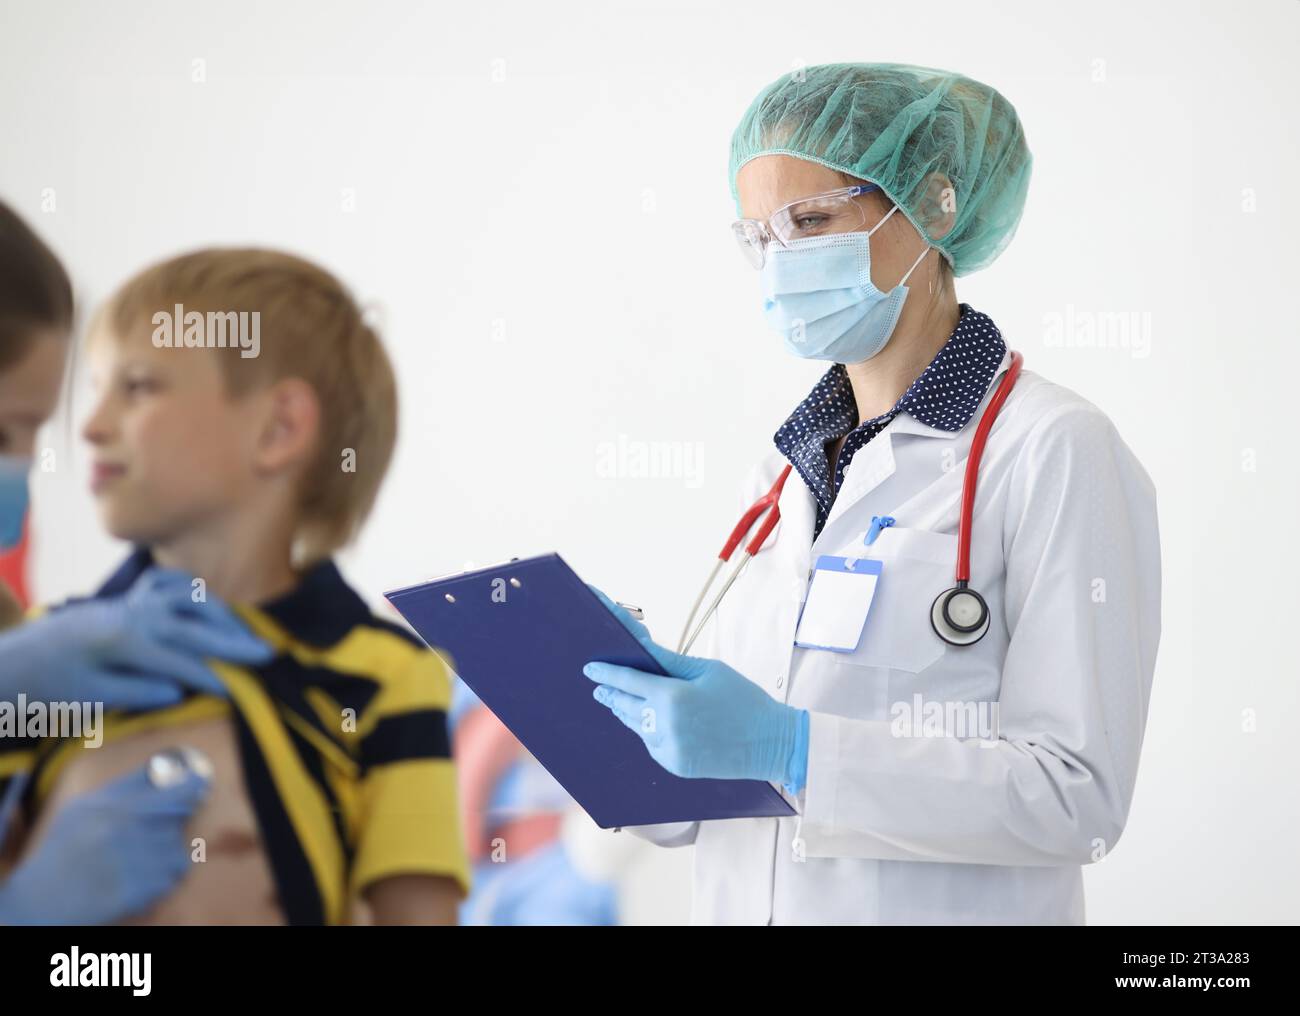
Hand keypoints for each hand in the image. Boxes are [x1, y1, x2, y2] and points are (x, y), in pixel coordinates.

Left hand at [0, 568, 271, 709]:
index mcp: (122, 640)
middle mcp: (132, 613)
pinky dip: (192, 592)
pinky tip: (209, 607)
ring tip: (246, 633)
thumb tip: (177, 694)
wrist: (19, 658)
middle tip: (266, 653)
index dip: (212, 675)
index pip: (180, 659)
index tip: (240, 689)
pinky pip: (168, 585)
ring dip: (220, 614)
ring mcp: (130, 601)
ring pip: (187, 598)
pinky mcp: (127, 599)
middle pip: (194, 624)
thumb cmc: (51, 685)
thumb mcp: (88, 697)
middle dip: (232, 640)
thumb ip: (135, 692)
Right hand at [0, 761, 209, 924]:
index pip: (172, 789)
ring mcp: (136, 860)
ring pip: (177, 848)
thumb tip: (160, 766)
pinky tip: (138, 877)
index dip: (192, 784)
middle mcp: (128, 830)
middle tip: (156, 828)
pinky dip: (162, 878)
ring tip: (136, 859)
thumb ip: (125, 786)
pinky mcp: (140, 889)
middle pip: (179, 816)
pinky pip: (172, 876)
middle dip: (174, 820)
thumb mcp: (85, 807)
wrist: (41, 899)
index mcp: (116, 807)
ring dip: (165, 853)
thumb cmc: (62, 849)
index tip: (202, 780)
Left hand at [583, 587, 807, 785]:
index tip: (591, 669)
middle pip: (625, 706)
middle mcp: (665, 726)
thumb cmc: (742, 699)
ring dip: (625, 713)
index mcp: (673, 697)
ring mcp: (668, 750)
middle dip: (610, 694)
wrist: (771, 742)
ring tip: (616, 701)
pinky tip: (644, 722)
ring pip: (636, 727)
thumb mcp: (708, 671)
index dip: (607, 673)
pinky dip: (646, 731)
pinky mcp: (675, 766)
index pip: (628, 681)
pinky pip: (651, 744)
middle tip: (598, 686)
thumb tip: (642, 647)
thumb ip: (670, 661)